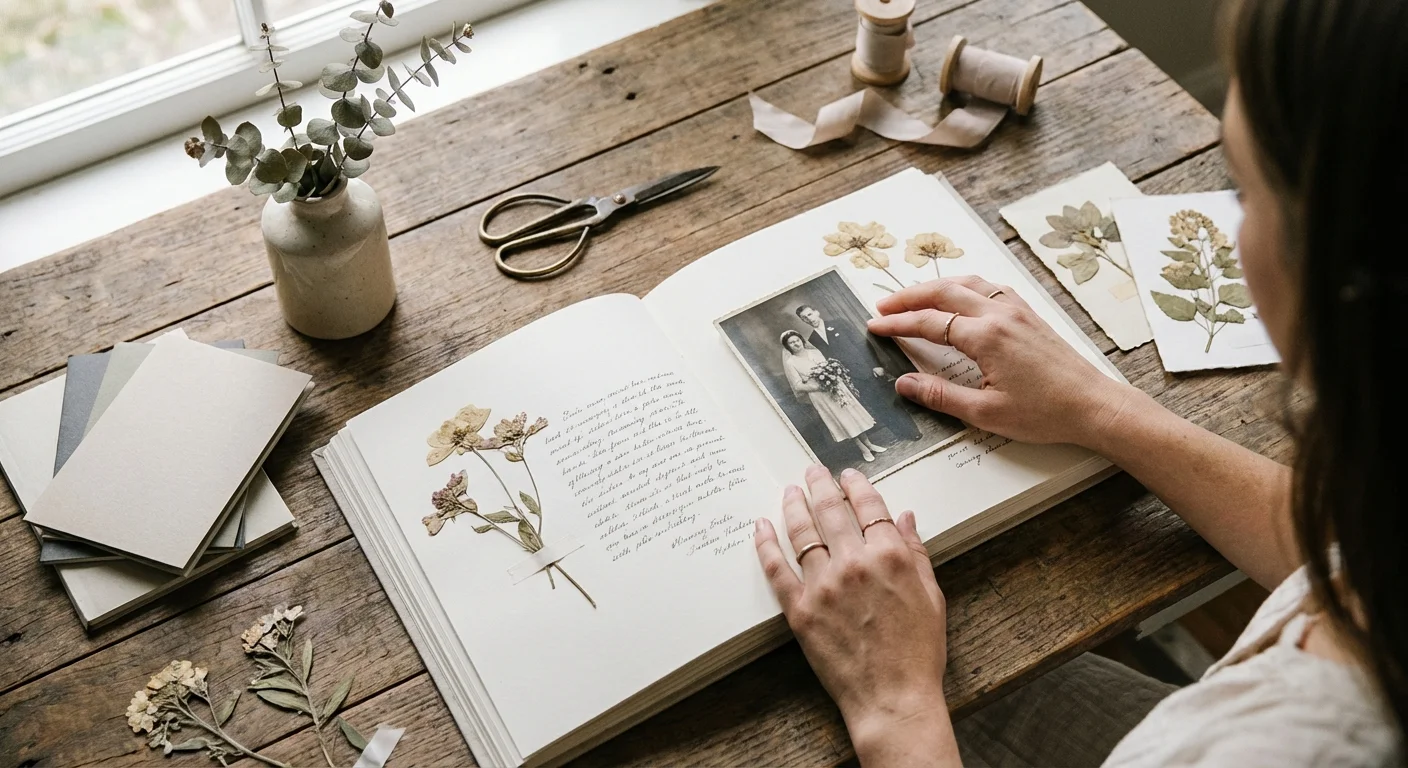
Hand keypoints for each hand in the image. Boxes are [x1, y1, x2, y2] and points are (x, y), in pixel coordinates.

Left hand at [755, 466, 957, 765]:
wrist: (893, 698)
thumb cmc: (918, 652)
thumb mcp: (931, 597)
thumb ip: (917, 553)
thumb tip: (906, 517)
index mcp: (891, 557)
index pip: (870, 507)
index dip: (857, 486)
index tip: (848, 475)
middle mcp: (855, 564)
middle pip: (831, 511)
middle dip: (820, 485)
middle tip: (812, 472)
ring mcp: (824, 586)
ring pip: (802, 533)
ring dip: (794, 506)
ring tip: (790, 492)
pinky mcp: (801, 610)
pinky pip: (776, 569)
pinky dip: (766, 544)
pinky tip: (761, 527)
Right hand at [867, 276, 1136, 446]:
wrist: (1093, 406)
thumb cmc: (1046, 412)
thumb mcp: (985, 412)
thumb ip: (940, 395)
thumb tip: (905, 384)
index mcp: (986, 337)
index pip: (930, 323)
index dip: (898, 324)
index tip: (875, 325)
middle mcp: (1001, 315)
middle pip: (944, 292)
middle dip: (909, 297)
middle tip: (883, 305)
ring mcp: (1017, 311)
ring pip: (967, 283)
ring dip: (936, 286)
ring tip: (914, 295)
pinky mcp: (1028, 315)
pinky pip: (990, 288)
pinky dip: (965, 285)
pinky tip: (960, 293)